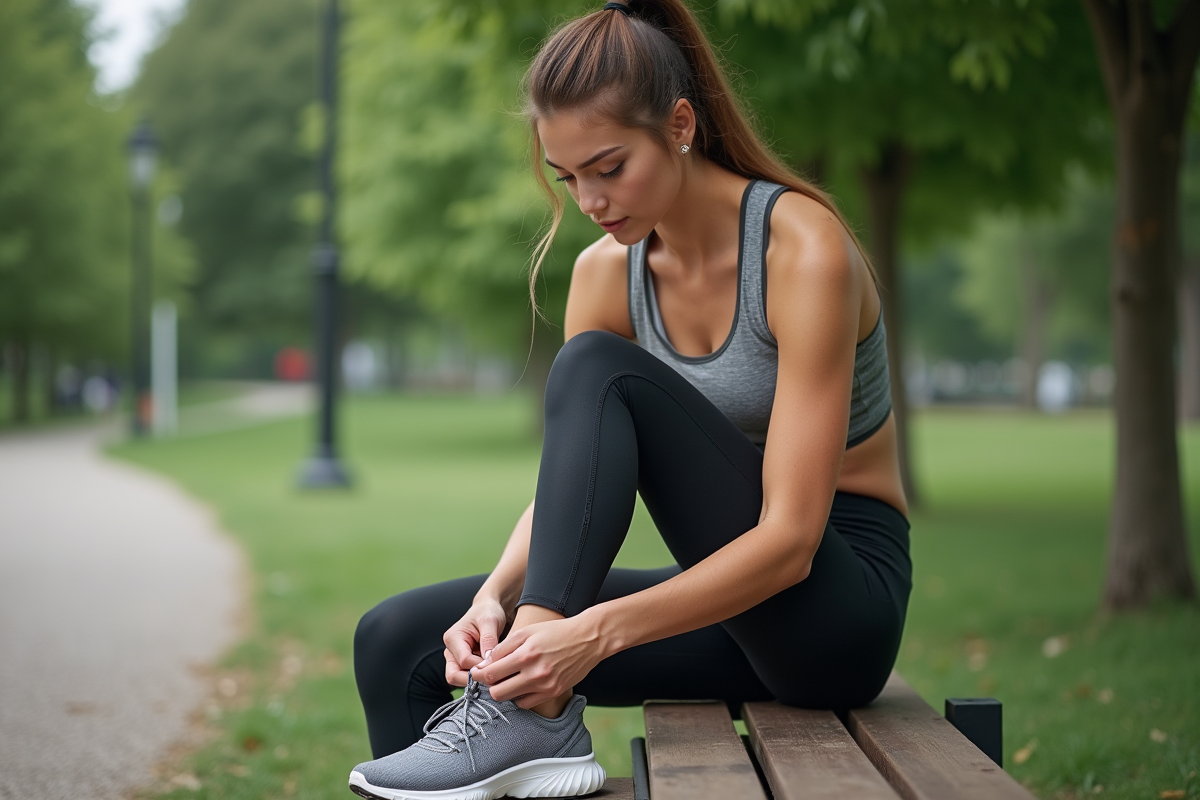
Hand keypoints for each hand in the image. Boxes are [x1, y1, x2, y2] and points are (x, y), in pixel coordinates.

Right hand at [443, 597, 508, 686]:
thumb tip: (488, 662)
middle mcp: (450, 650)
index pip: (464, 661)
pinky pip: (466, 676)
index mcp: (453, 638)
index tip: (496, 666)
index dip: (480, 667)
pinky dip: (477, 678)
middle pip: (454, 675)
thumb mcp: (490, 621)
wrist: (488, 609)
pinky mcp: (462, 663)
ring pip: (459, 679)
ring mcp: (455, 658)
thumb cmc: (488, 612)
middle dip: (473, 680)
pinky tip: (491, 673)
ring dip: (475, 680)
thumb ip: (489, 640)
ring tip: (492, 674)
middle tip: (493, 676)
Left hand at [470, 612, 604, 708]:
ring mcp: (545, 686)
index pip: (491, 673)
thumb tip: (485, 663)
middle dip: (489, 685)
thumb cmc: (556, 632)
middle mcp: (535, 673)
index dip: (478, 674)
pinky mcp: (553, 693)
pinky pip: (526, 703)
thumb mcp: (527, 632)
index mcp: (526, 654)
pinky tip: (521, 684)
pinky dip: (519, 696)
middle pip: (497, 692)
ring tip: (506, 679)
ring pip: (510, 699)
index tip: (476, 672)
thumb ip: (503, 648)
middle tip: (489, 677)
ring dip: (504, 691)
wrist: (588, 639)